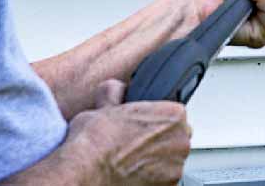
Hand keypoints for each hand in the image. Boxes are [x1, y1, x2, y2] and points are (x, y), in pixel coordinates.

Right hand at [64, 80, 190, 185]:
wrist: (84, 171)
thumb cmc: (94, 141)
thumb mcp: (103, 104)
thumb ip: (116, 92)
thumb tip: (116, 87)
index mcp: (173, 115)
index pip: (174, 115)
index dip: (155, 121)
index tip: (142, 128)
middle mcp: (180, 141)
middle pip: (176, 138)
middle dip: (159, 141)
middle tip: (134, 145)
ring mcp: (175, 167)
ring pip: (170, 161)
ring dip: (156, 161)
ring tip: (130, 161)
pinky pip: (162, 180)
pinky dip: (151, 179)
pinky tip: (131, 174)